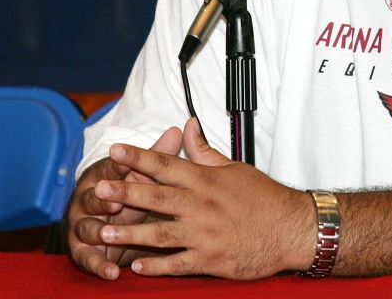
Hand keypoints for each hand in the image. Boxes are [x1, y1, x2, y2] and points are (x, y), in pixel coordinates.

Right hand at [66, 127, 182, 278]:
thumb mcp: (142, 176)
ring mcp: (83, 225)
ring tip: (106, 235)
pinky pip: (89, 259)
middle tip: (115, 201)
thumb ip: (157, 157)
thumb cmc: (127, 194)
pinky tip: (111, 272)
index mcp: (102, 176)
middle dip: (103, 199)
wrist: (106, 225)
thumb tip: (178, 129)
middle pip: (94, 197)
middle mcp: (88, 199)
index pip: (111, 168)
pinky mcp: (82, 251)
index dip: (118, 165)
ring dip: (97, 231)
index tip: (125, 160)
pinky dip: (99, 265)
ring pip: (87, 227)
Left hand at [93, 117, 315, 278]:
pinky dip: (156, 266)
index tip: (116, 150)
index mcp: (207, 181)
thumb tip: (187, 126)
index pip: (168, 164)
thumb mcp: (235, 168)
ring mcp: (206, 234)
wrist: (293, 229)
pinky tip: (136, 265)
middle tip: (99, 190)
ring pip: (160, 233)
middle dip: (126, 192)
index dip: (139, 157)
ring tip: (104, 231)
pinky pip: (178, 264)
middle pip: (157, 197)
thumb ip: (205, 151)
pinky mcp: (211, 260)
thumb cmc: (265, 198)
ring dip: (131, 232)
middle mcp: (203, 206)